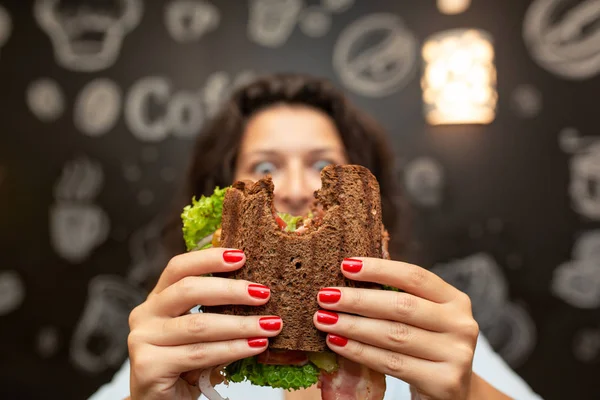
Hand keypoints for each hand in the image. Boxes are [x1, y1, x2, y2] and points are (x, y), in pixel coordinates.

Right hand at [127, 248, 282, 399]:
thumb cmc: (186, 366)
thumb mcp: (200, 332)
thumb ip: (216, 311)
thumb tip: (260, 291)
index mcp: (157, 299)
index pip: (179, 267)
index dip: (209, 259)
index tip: (242, 256)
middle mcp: (145, 315)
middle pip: (188, 290)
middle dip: (232, 290)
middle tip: (264, 294)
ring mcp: (142, 340)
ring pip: (199, 325)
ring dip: (241, 324)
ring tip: (270, 325)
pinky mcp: (148, 366)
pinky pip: (199, 354)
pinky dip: (233, 349)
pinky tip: (256, 347)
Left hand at [313, 257, 479, 399]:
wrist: (453, 394)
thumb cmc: (426, 347)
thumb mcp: (422, 318)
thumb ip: (397, 297)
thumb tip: (348, 271)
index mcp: (455, 300)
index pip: (415, 276)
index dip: (379, 269)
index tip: (345, 265)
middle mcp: (462, 325)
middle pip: (402, 306)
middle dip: (358, 300)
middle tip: (324, 296)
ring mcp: (456, 355)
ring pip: (394, 336)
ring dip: (353, 326)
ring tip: (323, 320)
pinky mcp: (444, 382)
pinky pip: (392, 363)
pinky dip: (360, 352)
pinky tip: (337, 343)